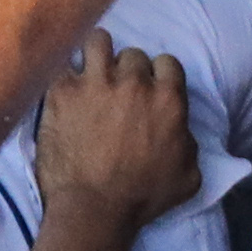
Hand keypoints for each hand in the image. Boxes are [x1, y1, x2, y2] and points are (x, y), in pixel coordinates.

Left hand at [33, 38, 196, 239]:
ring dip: (96, 55)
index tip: (148, 89)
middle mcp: (134, 83)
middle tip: (117, 91)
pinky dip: (64, 74)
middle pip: (133, 54)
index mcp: (168, 99)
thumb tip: (181, 131)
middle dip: (126, 70)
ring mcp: (95, 83)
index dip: (158, 75)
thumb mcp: (188, 176)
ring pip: (98, 41)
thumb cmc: (143, 198)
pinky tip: (65, 89)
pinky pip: (63, 64)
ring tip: (90, 72)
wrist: (94, 209)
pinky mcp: (62, 91)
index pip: (167, 62)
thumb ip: (189, 143)